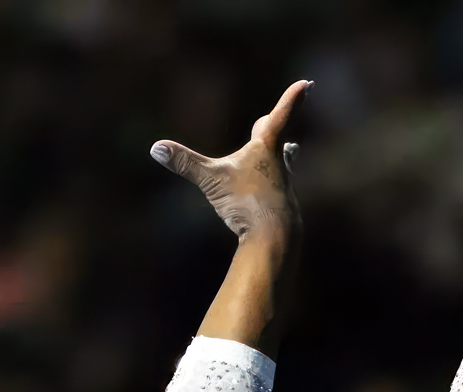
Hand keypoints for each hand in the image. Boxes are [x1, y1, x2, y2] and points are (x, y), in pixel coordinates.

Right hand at [151, 80, 308, 243]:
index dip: (292, 98)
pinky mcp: (284, 209)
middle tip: (277, 117)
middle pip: (276, 140)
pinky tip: (272, 200)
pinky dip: (274, 190)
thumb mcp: (211, 180)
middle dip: (273, 128)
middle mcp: (280, 165)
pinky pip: (278, 194)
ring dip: (283, 158)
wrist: (275, 237)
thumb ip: (185, 163)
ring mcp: (285, 187)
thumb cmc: (247, 202)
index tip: (306, 83)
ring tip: (290, 152)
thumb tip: (155, 148)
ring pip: (283, 166)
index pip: (279, 115)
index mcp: (265, 149)